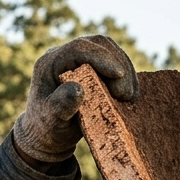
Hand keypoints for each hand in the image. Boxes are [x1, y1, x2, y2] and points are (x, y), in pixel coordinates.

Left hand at [13, 35, 137, 163]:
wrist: (49, 135)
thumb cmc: (48, 129)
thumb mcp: (51, 121)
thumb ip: (60, 105)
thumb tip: (77, 89)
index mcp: (50, 63)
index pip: (78, 49)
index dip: (101, 58)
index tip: (119, 74)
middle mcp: (65, 55)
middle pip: (98, 45)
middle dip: (118, 65)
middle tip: (126, 95)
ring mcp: (80, 59)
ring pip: (110, 51)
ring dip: (126, 70)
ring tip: (130, 97)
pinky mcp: (93, 66)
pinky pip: (115, 62)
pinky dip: (126, 76)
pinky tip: (131, 95)